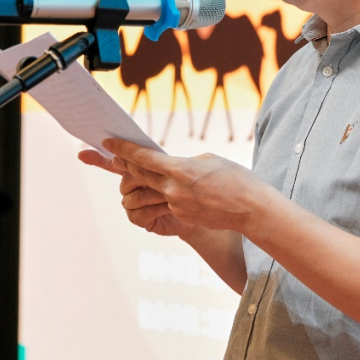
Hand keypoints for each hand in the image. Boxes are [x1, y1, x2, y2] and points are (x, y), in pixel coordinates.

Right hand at [77, 147, 189, 237]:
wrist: (199, 211)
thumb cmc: (189, 186)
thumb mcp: (176, 167)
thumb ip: (152, 159)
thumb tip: (123, 156)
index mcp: (137, 169)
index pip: (116, 162)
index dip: (98, 157)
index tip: (82, 153)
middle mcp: (131, 185)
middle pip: (125, 177)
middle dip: (140, 176)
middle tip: (160, 178)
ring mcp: (133, 203)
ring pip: (130, 196)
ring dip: (152, 194)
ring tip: (170, 194)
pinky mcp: (139, 219)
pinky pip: (136, 213)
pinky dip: (153, 209)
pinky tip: (167, 207)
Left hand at [101, 138, 272, 233]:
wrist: (251, 209)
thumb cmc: (236, 178)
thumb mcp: (209, 160)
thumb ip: (185, 163)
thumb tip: (172, 167)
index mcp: (180, 169)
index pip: (143, 158)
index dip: (123, 150)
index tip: (108, 143)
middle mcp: (173, 189)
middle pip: (140, 175)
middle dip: (127, 165)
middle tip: (116, 156)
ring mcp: (176, 206)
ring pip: (150, 192)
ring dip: (143, 184)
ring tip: (145, 176)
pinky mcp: (182, 217)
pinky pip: (166, 204)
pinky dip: (165, 195)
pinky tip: (176, 191)